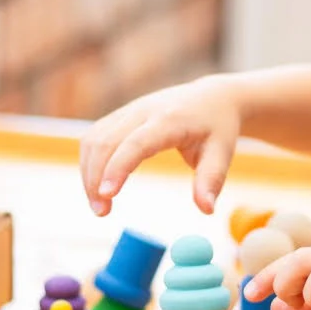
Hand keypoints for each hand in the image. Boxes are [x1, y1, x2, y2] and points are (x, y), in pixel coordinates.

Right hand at [80, 75, 240, 215]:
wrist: (211, 97)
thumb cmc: (218, 127)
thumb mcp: (222, 152)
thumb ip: (212, 180)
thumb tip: (206, 209)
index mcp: (170, 120)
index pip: (136, 142)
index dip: (118, 167)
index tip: (107, 195)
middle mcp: (143, 111)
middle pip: (105, 141)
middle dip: (95, 178)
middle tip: (101, 212)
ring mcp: (128, 111)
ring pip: (93, 139)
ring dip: (88, 173)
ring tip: (100, 205)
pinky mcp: (119, 116)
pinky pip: (94, 137)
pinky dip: (90, 162)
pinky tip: (98, 185)